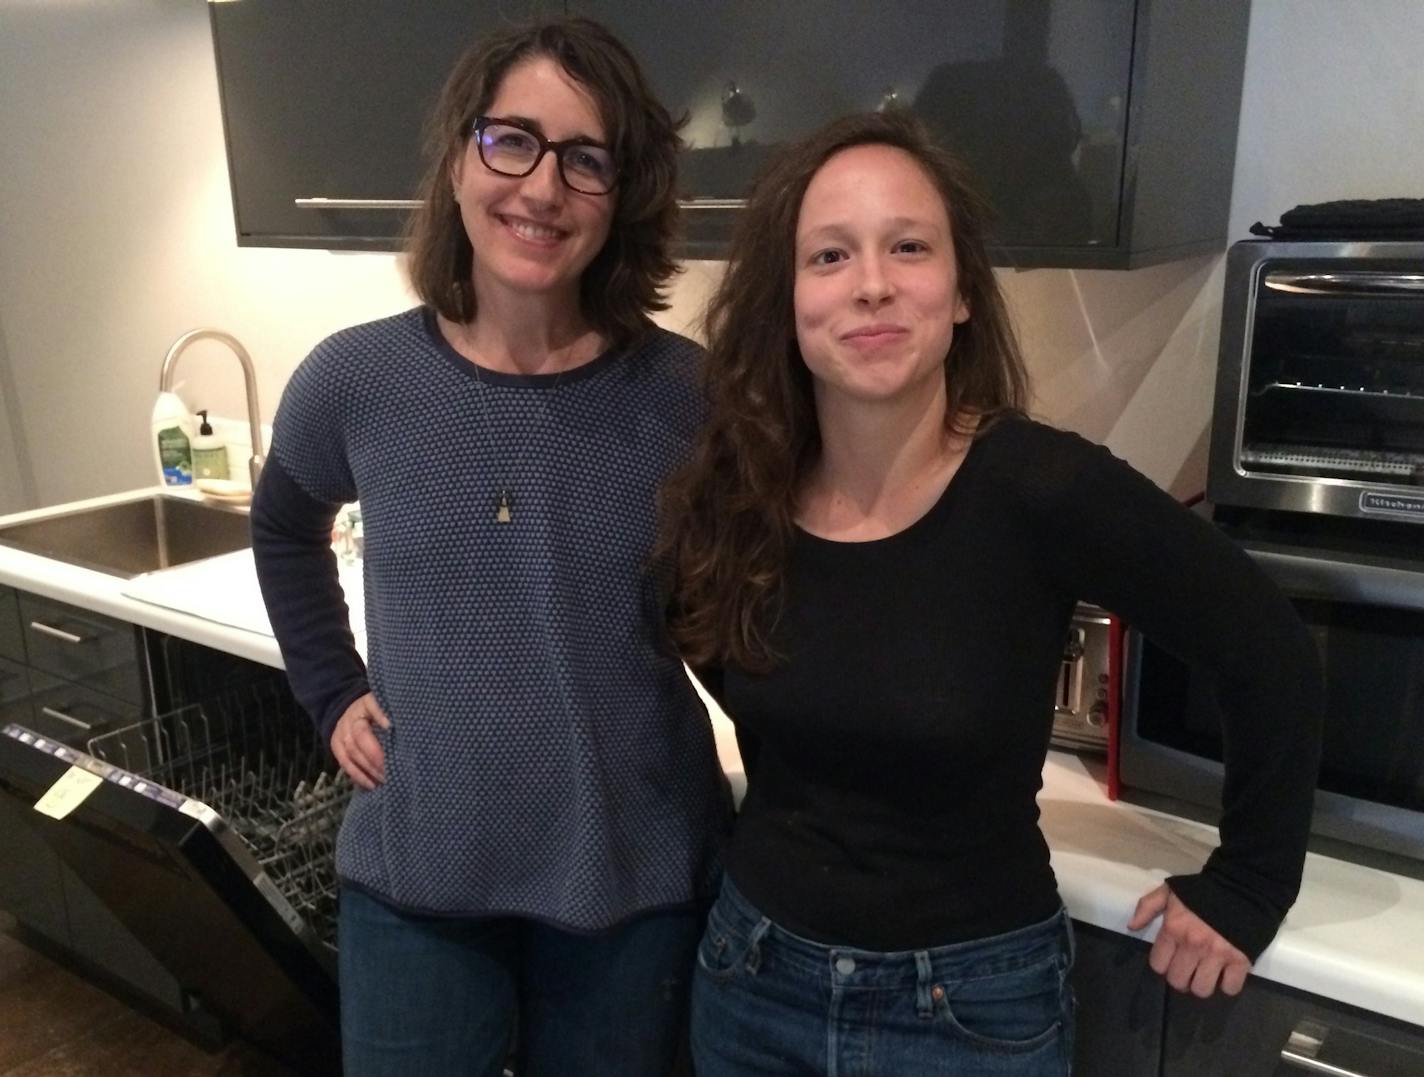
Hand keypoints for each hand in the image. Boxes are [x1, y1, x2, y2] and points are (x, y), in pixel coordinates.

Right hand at [330, 692, 391, 790]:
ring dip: (369, 769)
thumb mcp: (389, 709)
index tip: (392, 727)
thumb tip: (401, 727)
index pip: (373, 707)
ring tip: (386, 779)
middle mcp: (351, 716)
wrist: (357, 714)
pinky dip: (358, 776)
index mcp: (367, 703)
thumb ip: (394, 717)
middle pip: (360, 736)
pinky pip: (344, 763)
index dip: (380, 716)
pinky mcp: (336, 745)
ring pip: (351, 752)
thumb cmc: (382, 713)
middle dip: (377, 756)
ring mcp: (341, 731)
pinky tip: (372, 785)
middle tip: (395, 769)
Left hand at [1128, 883, 1250, 997]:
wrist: (1242, 885)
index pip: (1158, 964)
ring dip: (1201, 985)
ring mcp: (1217, 954)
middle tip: (1187, 968)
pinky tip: (1225, 973)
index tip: (1170, 959)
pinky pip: (1230, 988)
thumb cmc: (1203, 890)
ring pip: (1202, 990)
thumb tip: (1131, 927)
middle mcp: (1193, 945)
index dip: (1162, 964)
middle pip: (1178, 981)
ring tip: (1205, 973)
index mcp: (1174, 928)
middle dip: (1180, 978)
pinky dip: (1228, 985)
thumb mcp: (1169, 891)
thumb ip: (1147, 907)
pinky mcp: (1241, 960)